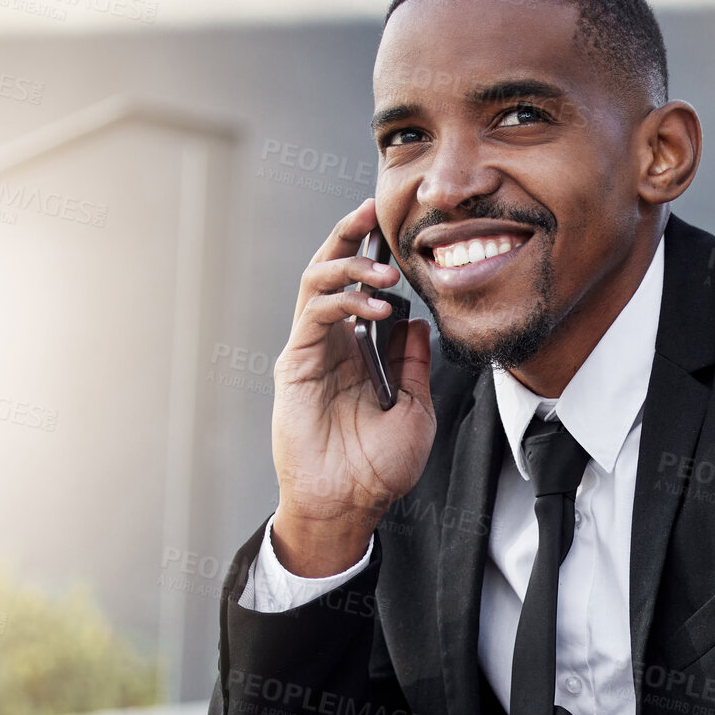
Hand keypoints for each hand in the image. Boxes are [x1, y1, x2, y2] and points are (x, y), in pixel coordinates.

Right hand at [271, 197, 436, 574]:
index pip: (361, 288)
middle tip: (372, 211)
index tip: (394, 229)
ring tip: (383, 271)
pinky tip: (373, 305)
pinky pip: (313, 314)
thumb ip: (414, 364)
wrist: (350, 503)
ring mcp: (310, 352)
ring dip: (349, 265)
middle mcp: (332, 345)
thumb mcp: (416, 409)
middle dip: (349, 235)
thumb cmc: (379, 468)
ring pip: (318, 283)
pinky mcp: (295, 364)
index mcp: (359, 352)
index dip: (373, 254)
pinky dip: (342, 300)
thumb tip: (419, 323)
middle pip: (332, 271)